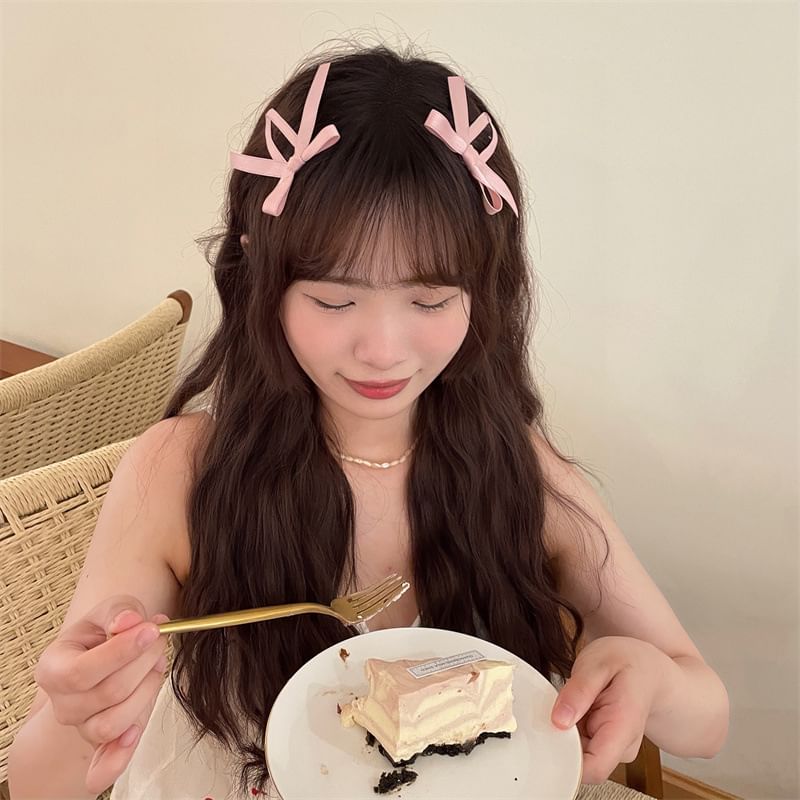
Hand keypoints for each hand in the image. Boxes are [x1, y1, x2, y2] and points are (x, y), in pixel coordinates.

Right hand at [34, 596, 169, 793]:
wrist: (103, 659)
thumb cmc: (104, 633)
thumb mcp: (109, 611)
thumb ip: (119, 611)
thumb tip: (129, 622)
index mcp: (54, 667)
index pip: (83, 671)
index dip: (121, 652)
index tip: (152, 630)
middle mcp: (63, 703)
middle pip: (109, 693)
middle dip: (144, 663)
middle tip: (159, 641)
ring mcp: (81, 726)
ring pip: (115, 723)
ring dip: (147, 691)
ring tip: (155, 667)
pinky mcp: (102, 744)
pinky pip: (104, 765)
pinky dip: (117, 760)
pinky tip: (134, 737)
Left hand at [549, 636, 667, 783]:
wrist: (649, 669)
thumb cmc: (628, 662)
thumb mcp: (599, 663)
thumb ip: (580, 690)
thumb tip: (559, 721)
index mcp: (623, 727)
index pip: (595, 768)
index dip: (567, 760)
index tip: (552, 737)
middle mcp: (621, 745)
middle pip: (580, 762)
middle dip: (562, 737)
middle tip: (565, 704)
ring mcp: (613, 748)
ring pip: (576, 752)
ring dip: (566, 730)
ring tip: (577, 701)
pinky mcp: (604, 745)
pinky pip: (578, 743)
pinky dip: (570, 727)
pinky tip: (579, 708)